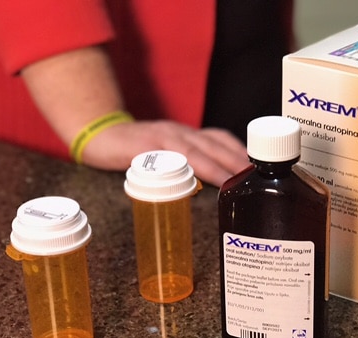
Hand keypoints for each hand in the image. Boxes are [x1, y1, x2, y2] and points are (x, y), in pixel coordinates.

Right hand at [80, 120, 250, 186]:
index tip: (259, 165)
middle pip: (214, 144)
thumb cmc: (137, 149)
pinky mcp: (143, 147)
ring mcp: (162, 138)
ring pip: (195, 150)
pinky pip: (167, 157)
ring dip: (217, 165)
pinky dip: (184, 167)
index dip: (240, 150)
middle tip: (255, 176)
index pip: (221, 139)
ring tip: (233, 180)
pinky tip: (196, 180)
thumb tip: (214, 185)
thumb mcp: (168, 153)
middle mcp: (179, 133)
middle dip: (237, 160)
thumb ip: (189, 164)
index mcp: (188, 135)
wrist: (99, 134)